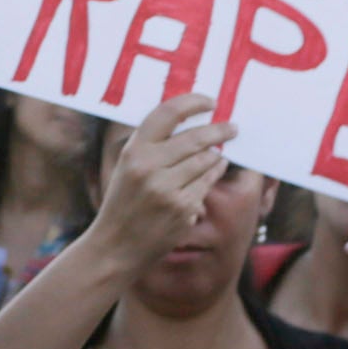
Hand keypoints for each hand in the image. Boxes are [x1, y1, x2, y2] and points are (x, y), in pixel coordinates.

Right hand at [80, 93, 234, 269]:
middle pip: (195, 137)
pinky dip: (213, 174)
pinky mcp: (183, 209)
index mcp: (134, 151)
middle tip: (232, 128)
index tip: (210, 101)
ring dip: (216, 155)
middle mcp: (149, 167)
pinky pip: (207, 184)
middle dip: (219, 130)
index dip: (193, 102)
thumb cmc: (124, 202)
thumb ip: (154, 145)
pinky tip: (214, 170)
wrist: (115, 246)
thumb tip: (193, 122)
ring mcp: (168, 190)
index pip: (168, 113)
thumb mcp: (128, 167)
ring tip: (220, 152)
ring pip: (206, 161)